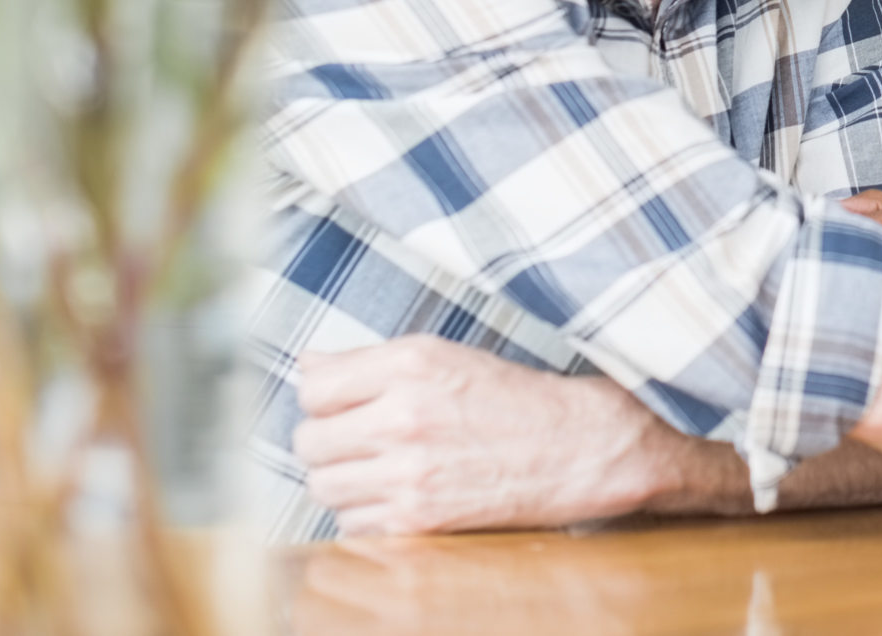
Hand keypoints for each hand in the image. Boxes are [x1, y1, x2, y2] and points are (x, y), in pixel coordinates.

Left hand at [294, 337, 742, 533]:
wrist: (574, 449)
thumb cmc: (512, 400)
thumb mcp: (443, 357)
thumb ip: (369, 362)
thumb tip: (307, 365)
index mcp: (411, 364)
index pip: (313, 386)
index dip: (323, 397)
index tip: (341, 404)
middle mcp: (404, 415)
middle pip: (308, 440)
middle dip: (329, 442)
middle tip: (361, 440)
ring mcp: (409, 472)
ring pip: (322, 485)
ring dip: (343, 480)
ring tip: (379, 469)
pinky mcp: (417, 520)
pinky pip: (350, 523)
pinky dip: (365, 514)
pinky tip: (397, 496)